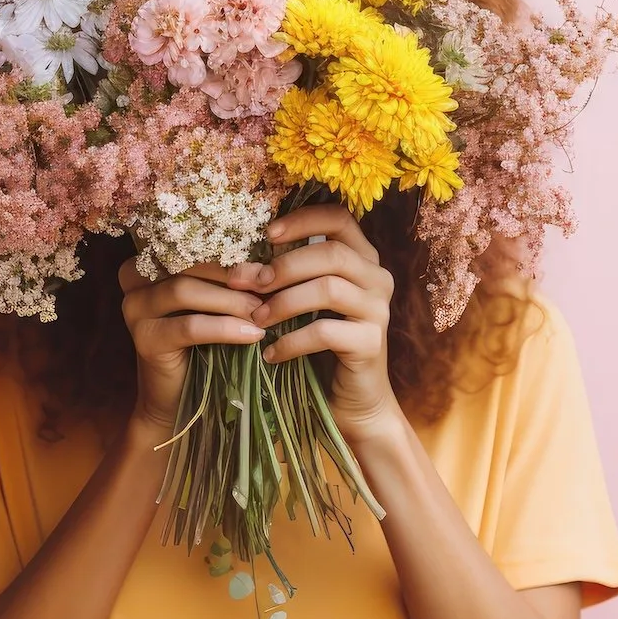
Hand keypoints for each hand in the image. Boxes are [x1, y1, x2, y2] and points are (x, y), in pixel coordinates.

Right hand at [118, 258, 266, 434]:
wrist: (175, 397)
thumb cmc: (199, 342)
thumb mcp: (209, 302)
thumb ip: (223, 278)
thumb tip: (268, 259)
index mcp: (150, 260)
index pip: (192, 244)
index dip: (230, 252)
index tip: (265, 264)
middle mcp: (134, 278)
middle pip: (188, 263)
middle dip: (233, 274)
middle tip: (268, 285)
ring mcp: (134, 309)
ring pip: (186, 291)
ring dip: (231, 300)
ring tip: (262, 311)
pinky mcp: (144, 339)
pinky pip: (190, 326)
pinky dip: (225, 328)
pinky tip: (252, 334)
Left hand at [245, 204, 403, 442]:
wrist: (352, 399)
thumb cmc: (321, 344)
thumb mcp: (303, 303)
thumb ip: (284, 278)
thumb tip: (239, 266)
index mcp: (362, 259)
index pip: (340, 219)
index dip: (304, 220)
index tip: (267, 234)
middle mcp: (377, 278)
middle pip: (332, 253)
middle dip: (284, 266)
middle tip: (248, 284)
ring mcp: (378, 310)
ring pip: (329, 288)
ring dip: (284, 302)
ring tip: (257, 319)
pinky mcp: (371, 343)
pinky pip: (326, 331)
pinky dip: (291, 340)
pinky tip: (271, 352)